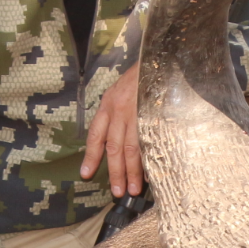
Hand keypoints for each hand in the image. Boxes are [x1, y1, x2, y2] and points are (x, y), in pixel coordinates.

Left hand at [82, 64, 145, 196]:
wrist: (162, 56)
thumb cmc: (143, 74)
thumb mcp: (122, 89)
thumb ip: (117, 111)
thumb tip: (117, 137)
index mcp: (108, 104)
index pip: (96, 134)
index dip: (91, 156)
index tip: (86, 174)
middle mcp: (119, 110)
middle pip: (114, 147)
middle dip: (115, 171)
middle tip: (116, 191)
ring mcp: (137, 112)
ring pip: (132, 148)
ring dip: (132, 171)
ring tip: (132, 189)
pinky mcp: (154, 114)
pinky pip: (149, 141)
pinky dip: (148, 158)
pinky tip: (149, 172)